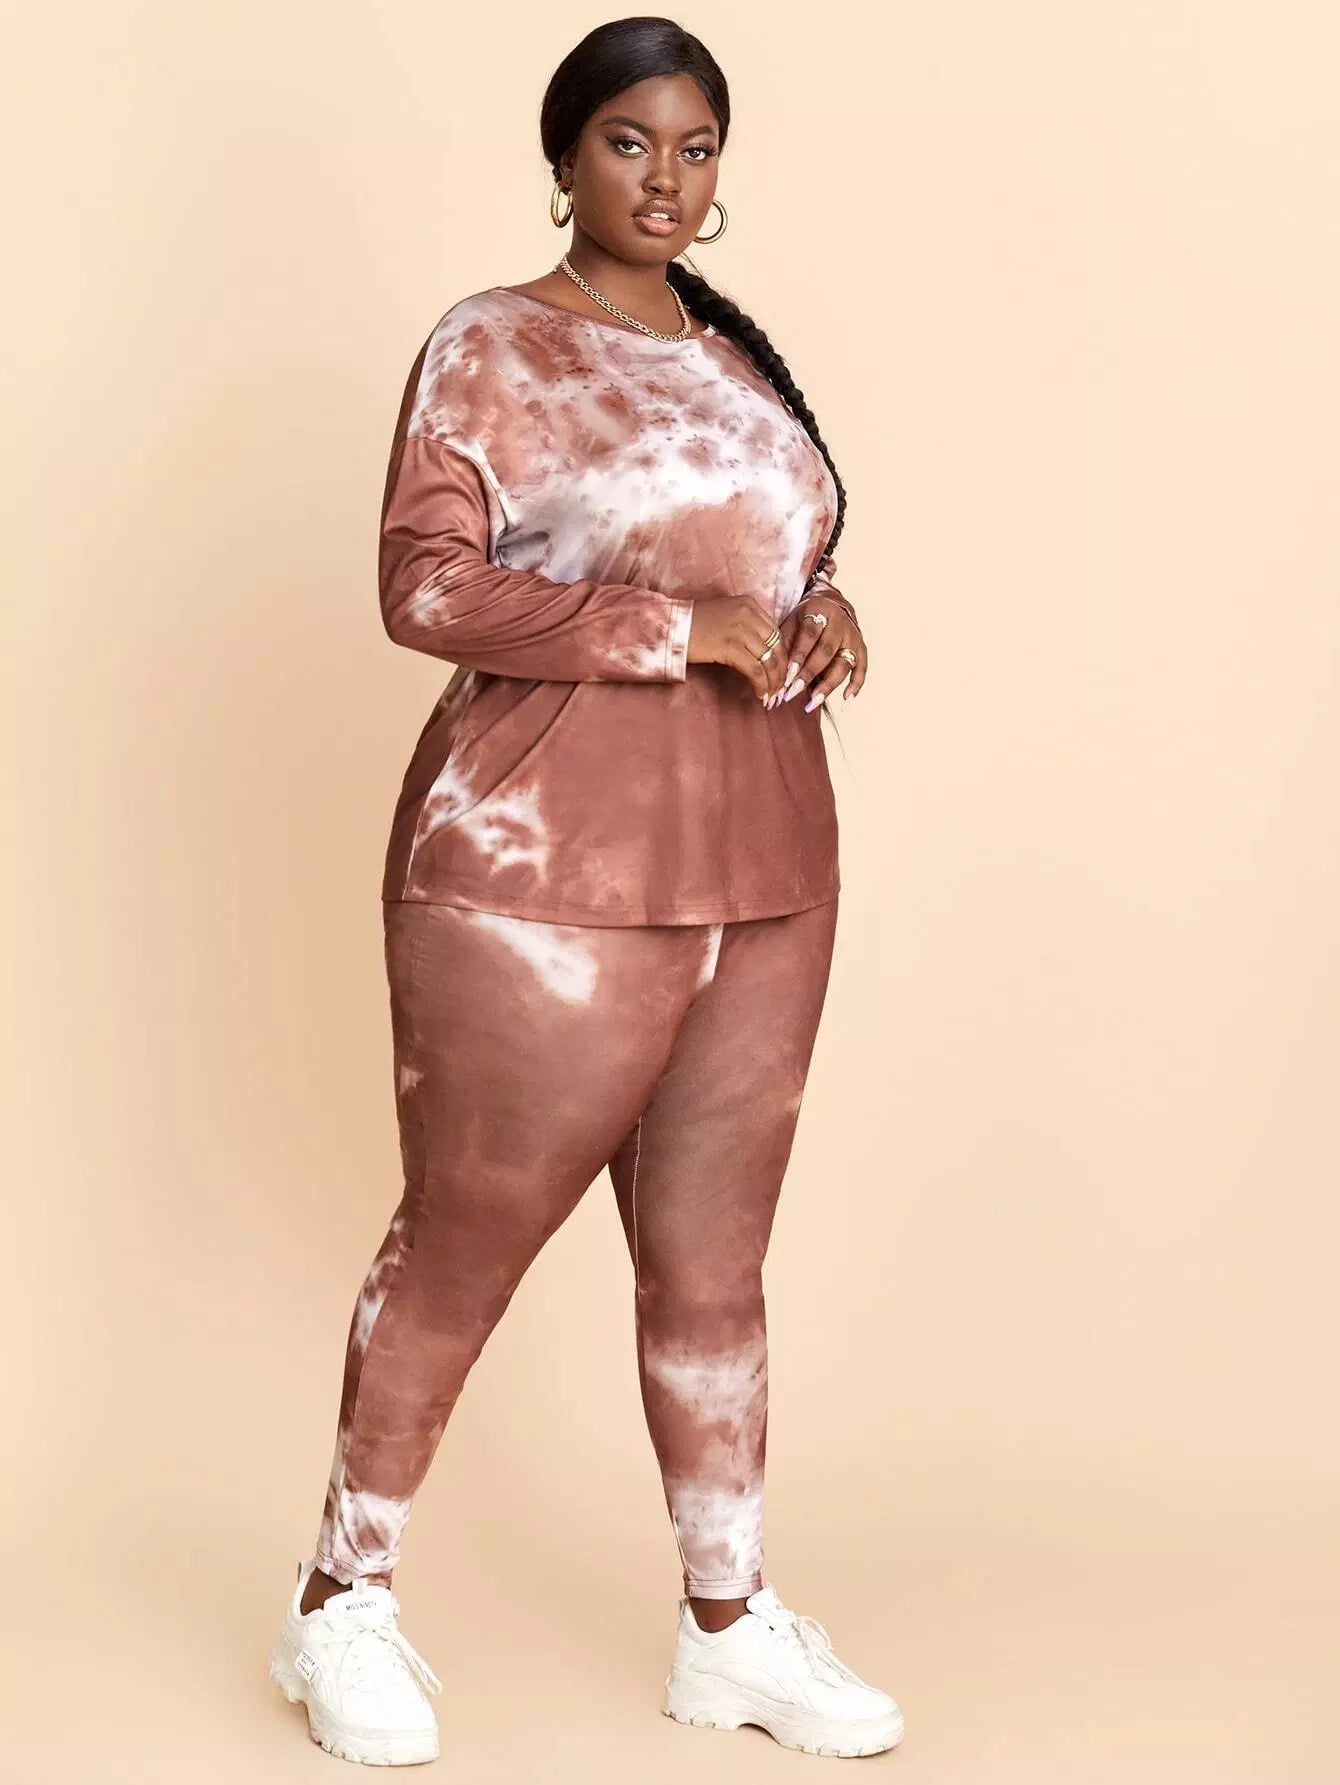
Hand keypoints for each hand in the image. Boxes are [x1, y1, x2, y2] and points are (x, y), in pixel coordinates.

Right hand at [686, 594, 790, 702]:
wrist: (672, 627)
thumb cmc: (695, 624)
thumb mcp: (727, 615)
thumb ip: (747, 626)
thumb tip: (764, 652)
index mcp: (750, 604)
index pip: (776, 633)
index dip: (781, 655)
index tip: (780, 671)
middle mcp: (749, 614)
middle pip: (777, 647)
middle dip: (781, 671)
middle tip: (779, 687)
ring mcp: (740, 630)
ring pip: (769, 660)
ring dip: (773, 681)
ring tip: (770, 694)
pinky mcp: (731, 647)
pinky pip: (755, 670)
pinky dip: (761, 684)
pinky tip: (759, 694)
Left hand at [768, 585, 865, 710]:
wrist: (829, 605)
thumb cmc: (804, 619)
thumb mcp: (791, 623)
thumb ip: (784, 646)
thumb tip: (774, 677)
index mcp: (820, 612)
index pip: (809, 636)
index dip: (798, 657)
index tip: (786, 678)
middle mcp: (840, 624)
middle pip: (826, 652)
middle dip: (808, 675)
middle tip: (792, 694)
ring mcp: (853, 637)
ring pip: (843, 664)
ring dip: (828, 686)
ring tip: (812, 704)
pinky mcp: (861, 649)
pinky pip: (861, 669)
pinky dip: (855, 685)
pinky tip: (845, 701)